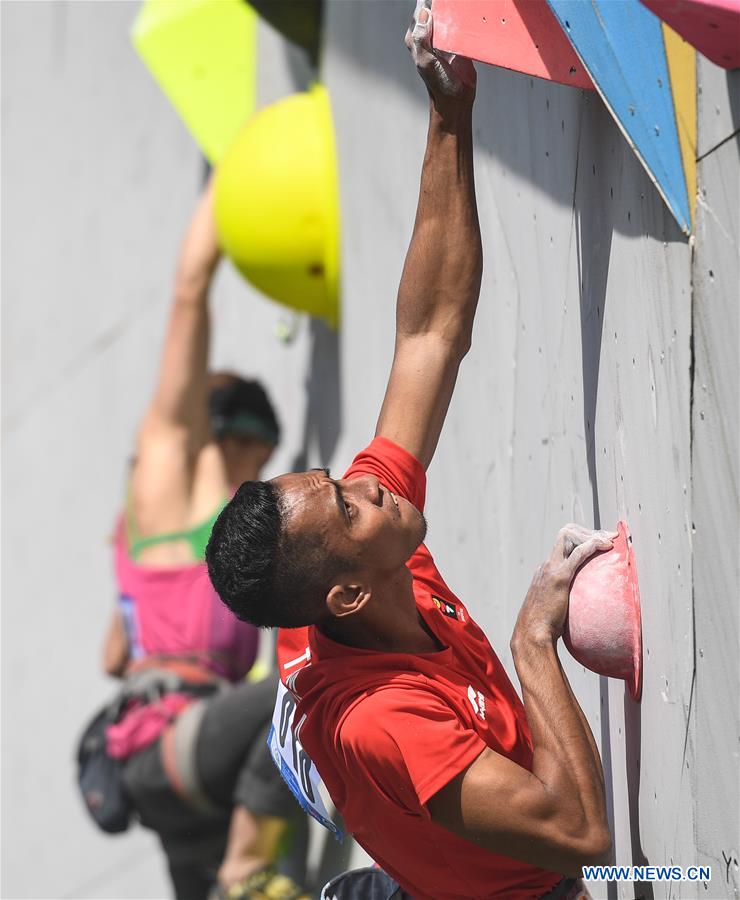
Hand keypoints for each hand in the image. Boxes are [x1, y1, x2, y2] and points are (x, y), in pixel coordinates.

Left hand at [405, 0, 475, 110]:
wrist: (456, 98)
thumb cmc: (437, 83)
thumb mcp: (425, 61)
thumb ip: (421, 38)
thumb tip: (424, 13)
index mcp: (416, 35)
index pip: (421, 8)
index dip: (430, 1)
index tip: (441, 1)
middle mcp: (429, 33)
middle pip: (435, 6)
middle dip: (443, 2)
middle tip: (452, 2)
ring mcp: (444, 35)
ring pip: (448, 12)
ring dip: (454, 6)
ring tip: (461, 3)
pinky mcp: (458, 39)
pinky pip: (460, 22)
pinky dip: (464, 15)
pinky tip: (468, 11)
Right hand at [513, 524, 616, 645]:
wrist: (532, 634)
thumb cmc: (545, 628)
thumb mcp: (555, 608)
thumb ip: (566, 601)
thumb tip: (584, 609)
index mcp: (545, 571)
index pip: (563, 543)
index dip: (582, 538)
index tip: (600, 543)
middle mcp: (547, 565)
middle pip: (566, 534)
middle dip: (589, 532)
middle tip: (609, 538)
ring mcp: (551, 569)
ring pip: (569, 536)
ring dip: (591, 534)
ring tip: (609, 540)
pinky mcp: (559, 576)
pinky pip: (577, 553)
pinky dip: (592, 545)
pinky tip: (606, 546)